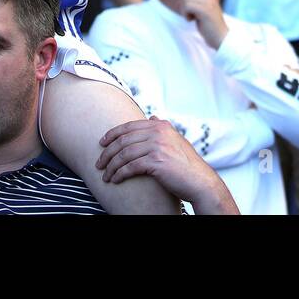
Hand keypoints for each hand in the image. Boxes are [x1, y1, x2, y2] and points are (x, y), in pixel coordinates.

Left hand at [95, 117, 237, 211]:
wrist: (200, 181)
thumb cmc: (186, 164)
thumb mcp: (175, 140)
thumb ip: (162, 129)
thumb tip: (152, 117)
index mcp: (160, 125)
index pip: (129, 126)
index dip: (112, 134)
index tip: (102, 143)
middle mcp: (158, 132)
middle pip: (123, 140)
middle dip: (107, 152)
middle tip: (99, 163)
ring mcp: (157, 146)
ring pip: (124, 154)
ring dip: (111, 166)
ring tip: (105, 175)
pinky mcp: (156, 162)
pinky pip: (130, 167)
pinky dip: (119, 174)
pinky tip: (114, 180)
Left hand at [181, 0, 228, 48]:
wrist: (220, 38)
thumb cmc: (210, 27)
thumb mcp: (203, 11)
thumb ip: (196, 3)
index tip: (190, 9)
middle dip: (184, 3)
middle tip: (189, 14)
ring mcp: (208, 3)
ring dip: (184, 10)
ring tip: (190, 18)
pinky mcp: (206, 11)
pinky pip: (187, 6)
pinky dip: (185, 14)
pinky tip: (191, 20)